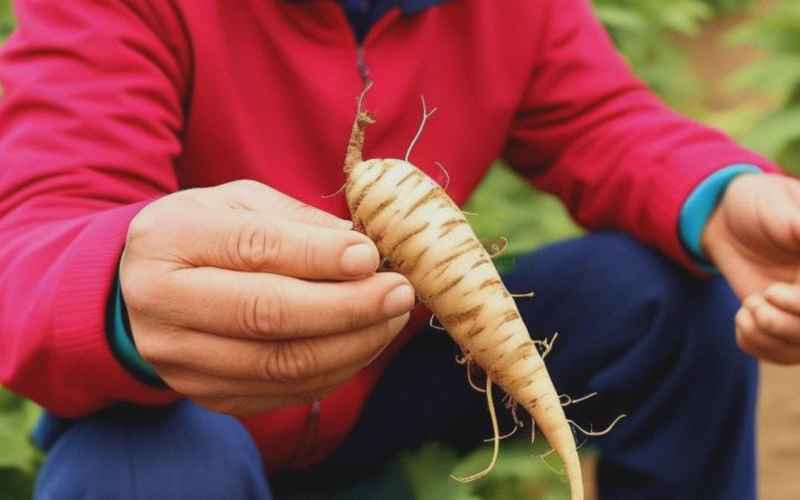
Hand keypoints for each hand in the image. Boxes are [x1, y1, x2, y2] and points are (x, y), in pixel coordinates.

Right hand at [120, 180, 413, 414]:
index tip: (371, 256)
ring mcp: (180, 359)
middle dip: (346, 306)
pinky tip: (364, 344)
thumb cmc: (203, 235)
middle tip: (399, 293)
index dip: (318, 255)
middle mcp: (163, 304)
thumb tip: (362, 249)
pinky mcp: (205, 394)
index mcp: (169, 240)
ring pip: (279, 363)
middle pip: (266, 315)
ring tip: (391, 318)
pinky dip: (334, 371)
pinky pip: (282, 392)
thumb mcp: (237, 204)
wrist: (140, 291)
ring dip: (351, 344)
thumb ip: (296, 220)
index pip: (252, 249)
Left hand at [703, 173, 799, 363]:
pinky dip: (756, 342)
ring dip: (769, 333)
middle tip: (762, 296)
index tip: (776, 292)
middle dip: (786, 323)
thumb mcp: (777, 207)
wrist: (725, 220)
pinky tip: (743, 317)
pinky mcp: (781, 323)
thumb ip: (796, 224)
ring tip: (750, 305)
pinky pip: (779, 355)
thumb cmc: (755, 204)